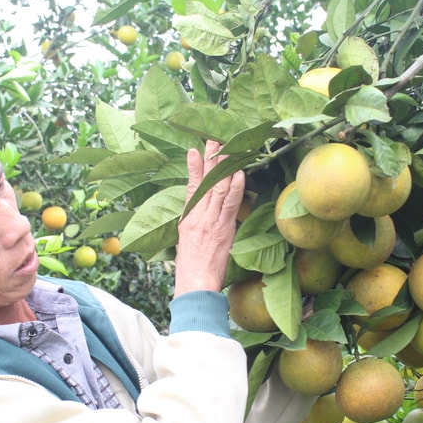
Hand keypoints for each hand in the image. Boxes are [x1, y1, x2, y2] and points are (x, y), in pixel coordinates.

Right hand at [174, 140, 245, 295]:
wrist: (195, 284)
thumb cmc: (190, 268)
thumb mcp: (184, 241)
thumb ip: (193, 223)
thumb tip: (201, 211)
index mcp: (187, 219)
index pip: (191, 188)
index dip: (193, 168)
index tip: (194, 151)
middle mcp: (198, 217)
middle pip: (206, 183)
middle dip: (211, 159)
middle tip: (215, 139)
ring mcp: (211, 222)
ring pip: (218, 189)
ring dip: (224, 167)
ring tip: (229, 148)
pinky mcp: (223, 230)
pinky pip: (230, 205)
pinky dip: (235, 188)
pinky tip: (238, 173)